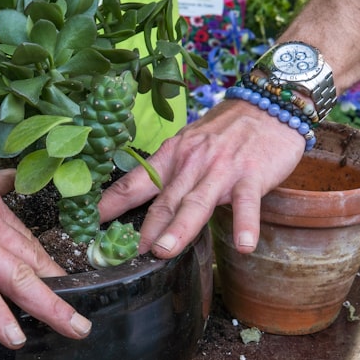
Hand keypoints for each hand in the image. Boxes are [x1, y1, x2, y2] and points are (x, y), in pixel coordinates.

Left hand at [99, 99, 304, 257]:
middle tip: (129, 253)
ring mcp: (222, 170)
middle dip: (146, 227)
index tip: (89, 222)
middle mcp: (192, 162)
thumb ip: (170, 172)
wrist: (269, 105)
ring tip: (165, 252)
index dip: (111, 203)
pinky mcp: (252, 176)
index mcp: (172, 155)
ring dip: (180, 228)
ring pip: (197, 203)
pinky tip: (244, 246)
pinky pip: (247, 204)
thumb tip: (141, 200)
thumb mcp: (189, 144)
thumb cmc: (226, 131)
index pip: (134, 182)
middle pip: (165, 199)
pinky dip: (246, 224)